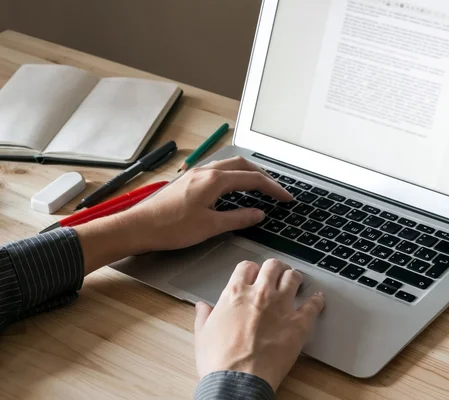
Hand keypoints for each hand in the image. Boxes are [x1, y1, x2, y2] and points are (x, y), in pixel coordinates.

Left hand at [74, 156, 291, 274]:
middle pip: (243, 165)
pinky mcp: (188, 180)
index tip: (287, 198)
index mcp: (214, 180)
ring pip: (229, 165)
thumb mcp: (211, 226)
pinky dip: (233, 176)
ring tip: (260, 186)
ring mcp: (195, 173)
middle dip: (263, 175)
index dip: (273, 188)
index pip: (253, 179)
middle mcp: (206, 171)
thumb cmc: (171, 228)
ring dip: (247, 173)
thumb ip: (238, 218)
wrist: (139, 227)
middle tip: (276, 190)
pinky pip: (217, 170)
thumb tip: (259, 214)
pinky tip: (233, 188)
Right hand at [194, 259, 325, 390]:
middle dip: (275, 268)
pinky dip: (317, 300)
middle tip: (277, 274)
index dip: (250, 270)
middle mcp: (260, 293)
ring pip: (293, 278)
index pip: (246, 267)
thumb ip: (204, 316)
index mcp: (235, 293)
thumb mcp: (203, 335)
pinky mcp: (298, 323)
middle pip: (272, 266)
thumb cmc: (219, 361)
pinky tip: (318, 298)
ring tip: (295, 280)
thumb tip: (202, 307)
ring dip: (294, 277)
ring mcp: (281, 306)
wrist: (238, 381)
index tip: (253, 275)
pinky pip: (313, 304)